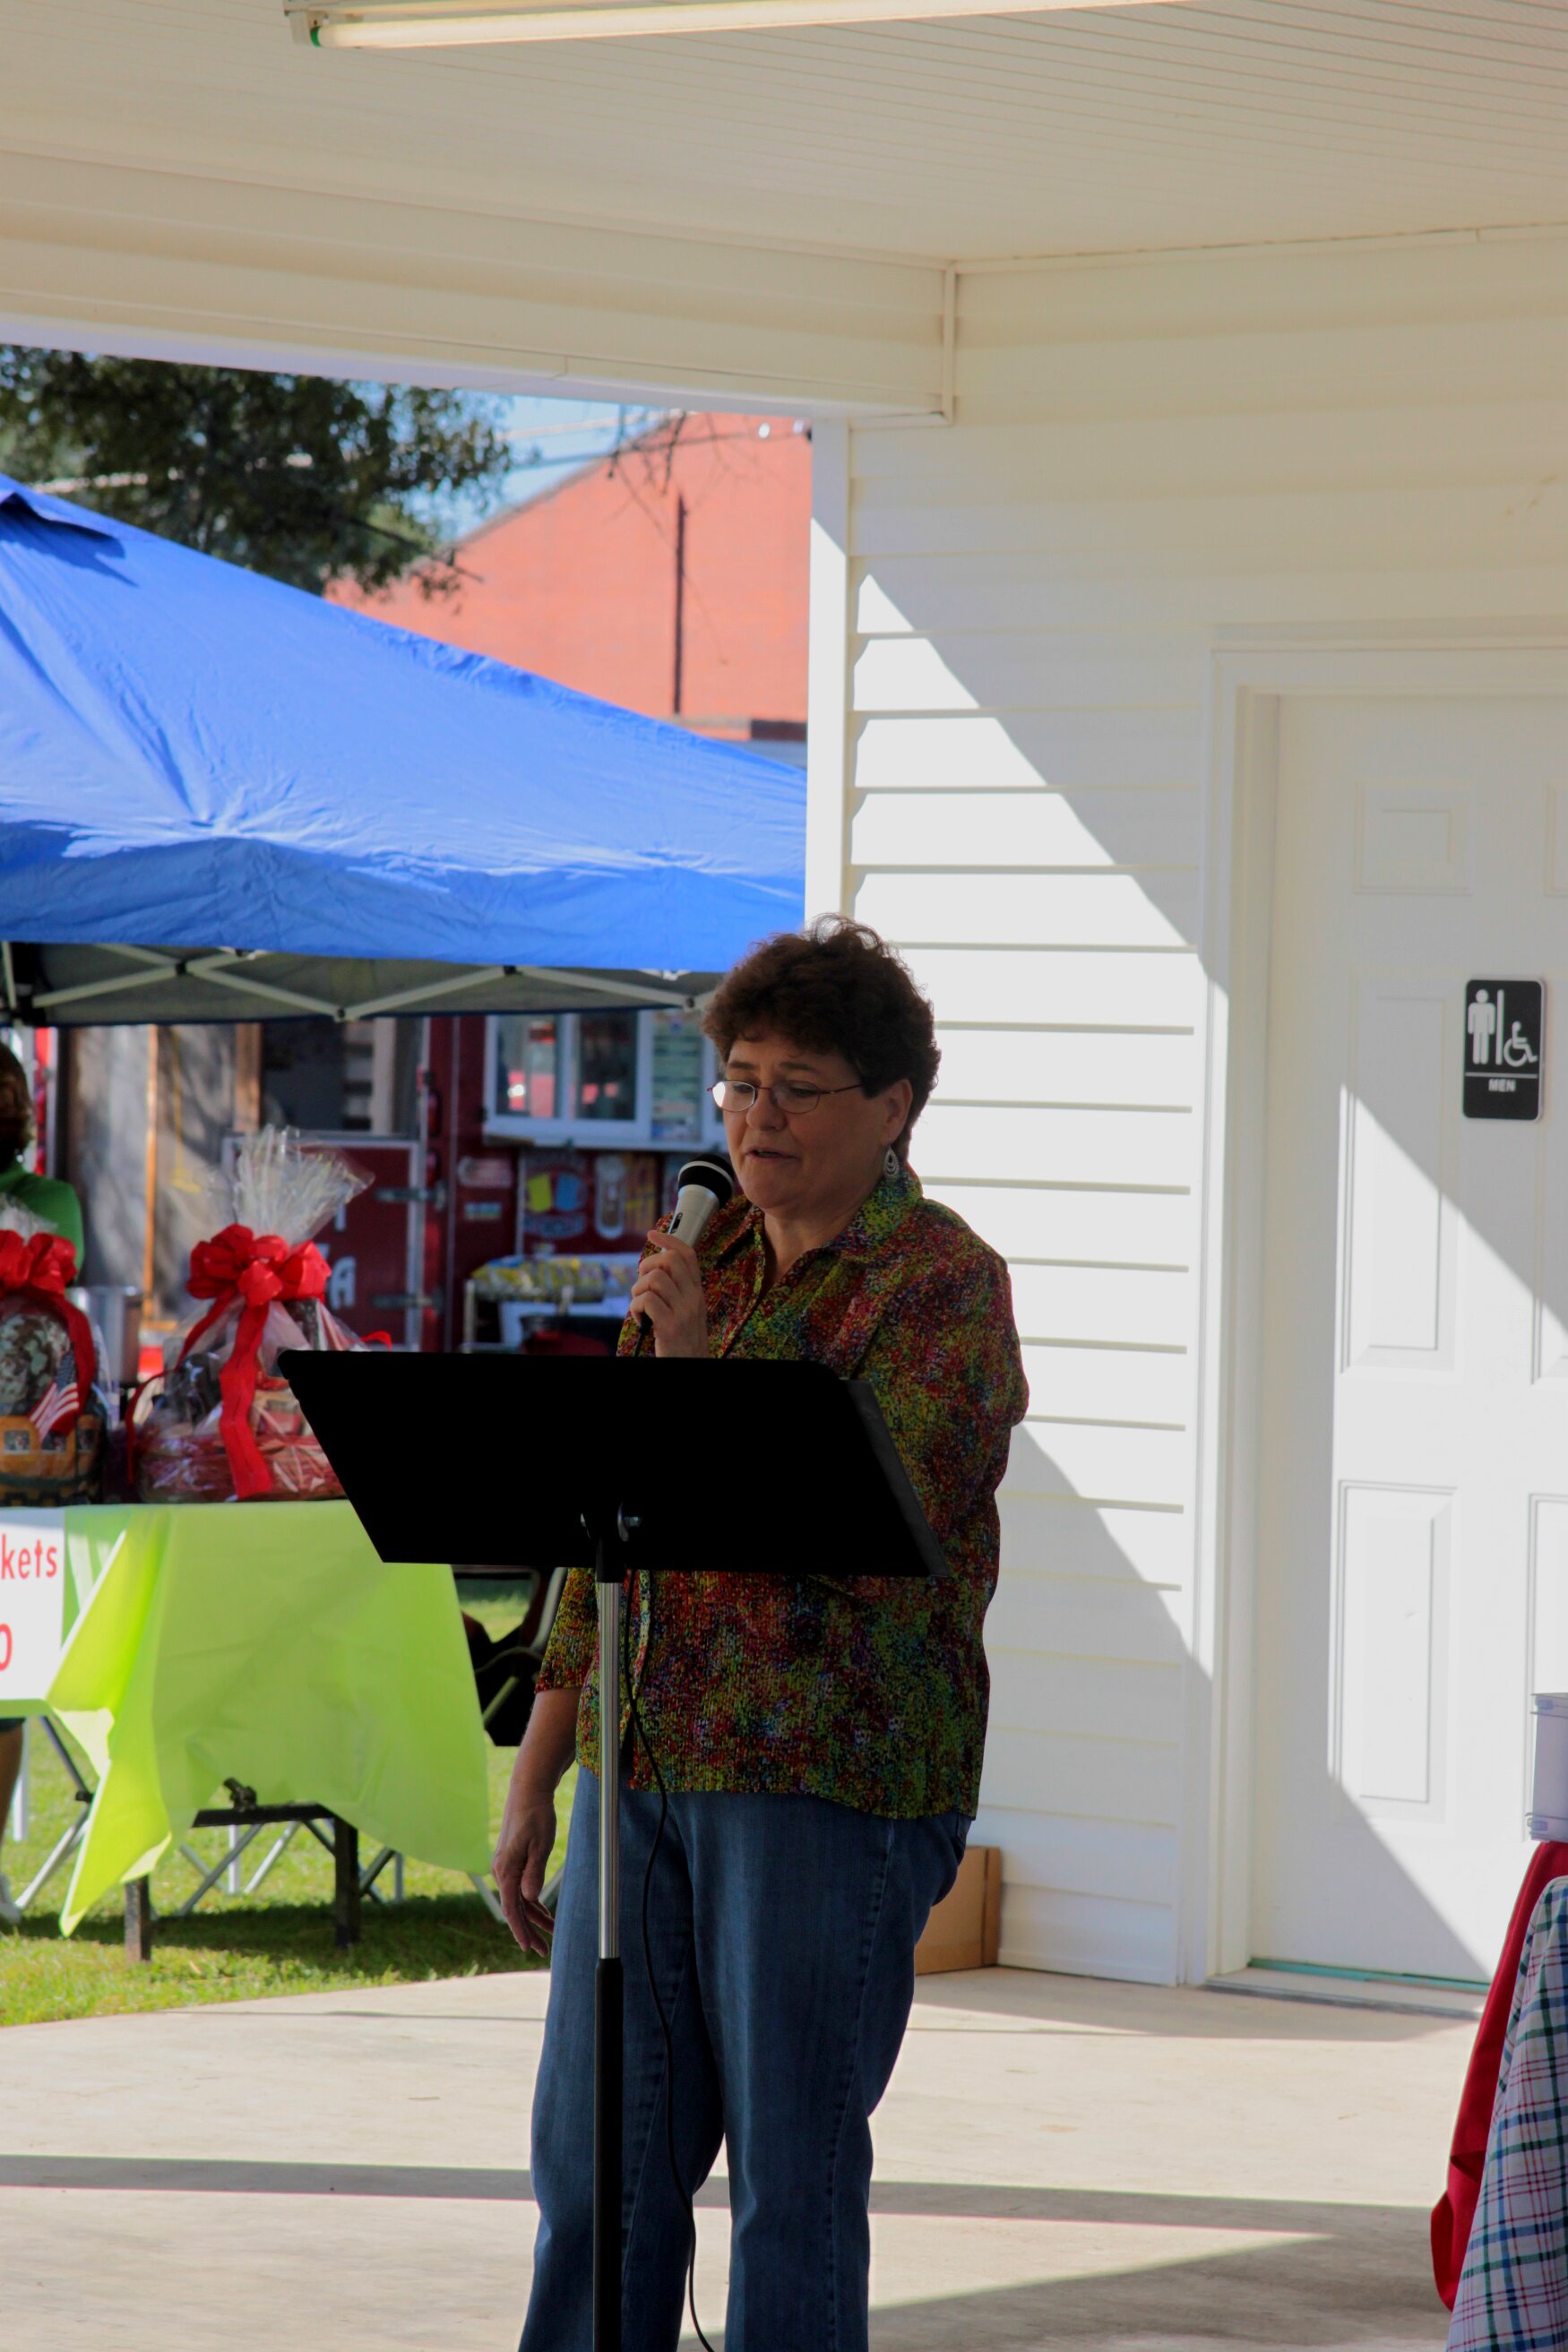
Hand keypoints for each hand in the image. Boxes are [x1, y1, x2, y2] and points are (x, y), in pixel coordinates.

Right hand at [492, 1783, 557, 1955]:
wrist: (528, 1791)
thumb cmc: (536, 1816)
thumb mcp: (540, 1845)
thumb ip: (534, 1872)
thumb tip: (530, 1898)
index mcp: (506, 1869)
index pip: (511, 1908)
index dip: (520, 1929)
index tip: (528, 1947)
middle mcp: (501, 1870)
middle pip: (514, 1907)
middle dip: (529, 1929)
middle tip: (544, 1949)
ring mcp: (506, 1865)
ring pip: (518, 1898)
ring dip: (534, 1916)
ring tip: (552, 1931)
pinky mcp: (512, 1860)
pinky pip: (520, 1887)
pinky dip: (532, 1901)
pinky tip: (544, 1911)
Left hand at [630, 1228, 708, 1358]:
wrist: (692, 1365)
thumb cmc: (684, 1341)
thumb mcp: (687, 1312)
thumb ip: (676, 1292)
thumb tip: (653, 1271)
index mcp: (697, 1293)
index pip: (688, 1255)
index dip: (669, 1240)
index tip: (652, 1234)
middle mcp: (693, 1299)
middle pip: (670, 1260)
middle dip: (647, 1265)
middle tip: (642, 1283)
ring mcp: (683, 1312)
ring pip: (654, 1279)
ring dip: (638, 1289)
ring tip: (639, 1305)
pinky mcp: (670, 1326)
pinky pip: (646, 1300)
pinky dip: (635, 1308)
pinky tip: (640, 1320)